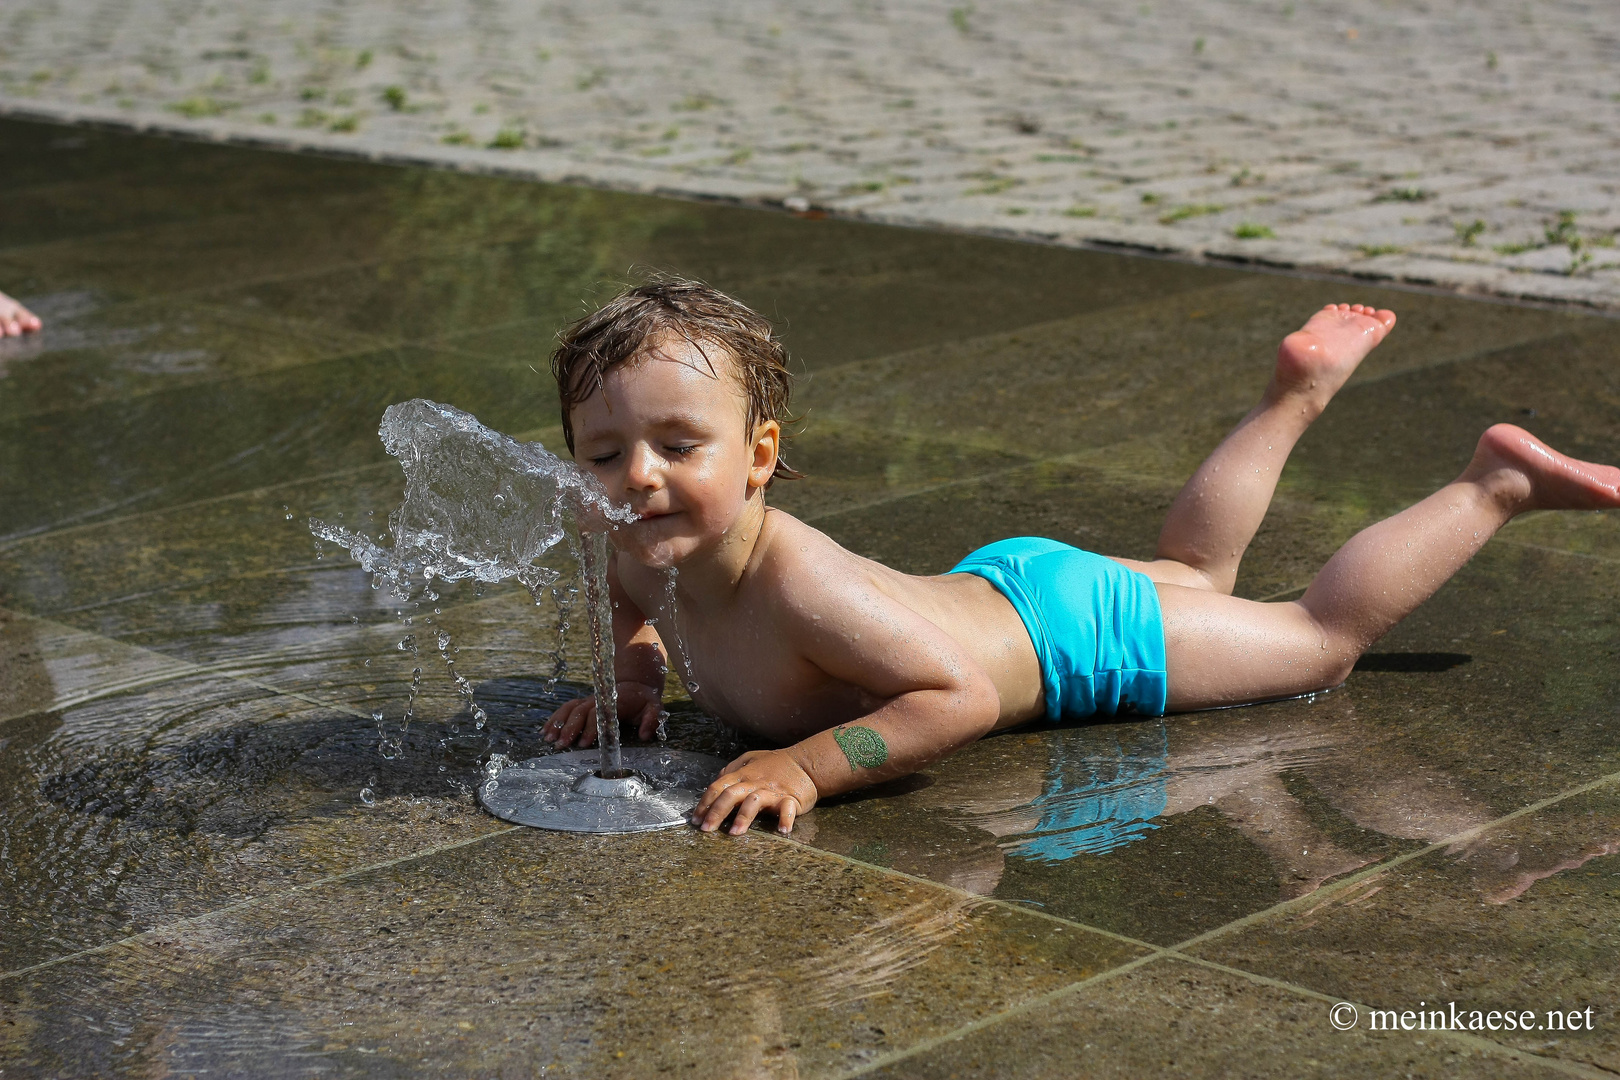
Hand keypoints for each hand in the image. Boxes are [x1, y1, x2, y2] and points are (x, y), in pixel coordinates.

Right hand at [542, 681, 663, 746]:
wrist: (635, 685)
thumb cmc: (645, 701)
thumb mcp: (655, 708)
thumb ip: (652, 720)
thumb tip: (645, 735)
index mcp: (615, 701)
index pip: (599, 713)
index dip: (591, 728)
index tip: (584, 743)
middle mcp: (598, 700)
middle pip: (580, 712)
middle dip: (569, 729)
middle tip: (561, 745)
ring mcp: (588, 700)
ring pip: (569, 709)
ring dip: (558, 723)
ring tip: (548, 739)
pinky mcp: (582, 703)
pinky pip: (565, 709)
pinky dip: (554, 719)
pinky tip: (544, 731)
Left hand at [691, 749, 818, 835]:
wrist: (806, 763)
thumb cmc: (776, 764)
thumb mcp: (750, 759)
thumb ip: (732, 769)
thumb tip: (716, 781)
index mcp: (743, 774)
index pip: (718, 787)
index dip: (705, 803)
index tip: (695, 819)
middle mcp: (754, 782)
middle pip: (731, 794)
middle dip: (716, 812)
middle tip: (706, 830)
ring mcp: (772, 790)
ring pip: (754, 801)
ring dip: (743, 817)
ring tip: (734, 833)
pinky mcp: (790, 799)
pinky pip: (787, 809)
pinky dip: (785, 819)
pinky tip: (782, 831)